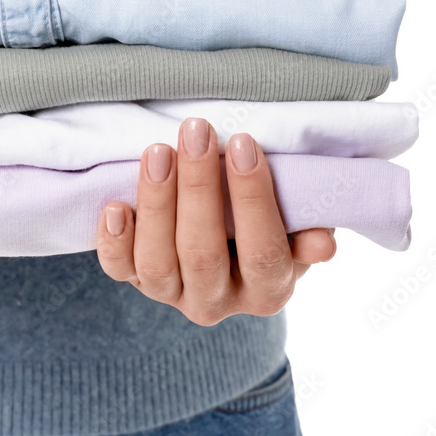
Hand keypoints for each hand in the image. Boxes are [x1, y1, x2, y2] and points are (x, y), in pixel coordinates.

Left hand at [95, 118, 335, 325]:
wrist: (223, 250)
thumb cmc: (265, 225)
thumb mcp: (296, 229)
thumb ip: (306, 232)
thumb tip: (322, 241)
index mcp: (267, 291)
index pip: (263, 252)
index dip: (252, 199)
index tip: (243, 143)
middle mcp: (217, 302)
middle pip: (203, 253)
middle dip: (198, 188)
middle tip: (196, 133)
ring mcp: (172, 295)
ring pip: (157, 262)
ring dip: (156, 203)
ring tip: (158, 151)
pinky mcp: (135, 282)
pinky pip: (118, 270)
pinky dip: (113, 241)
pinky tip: (114, 205)